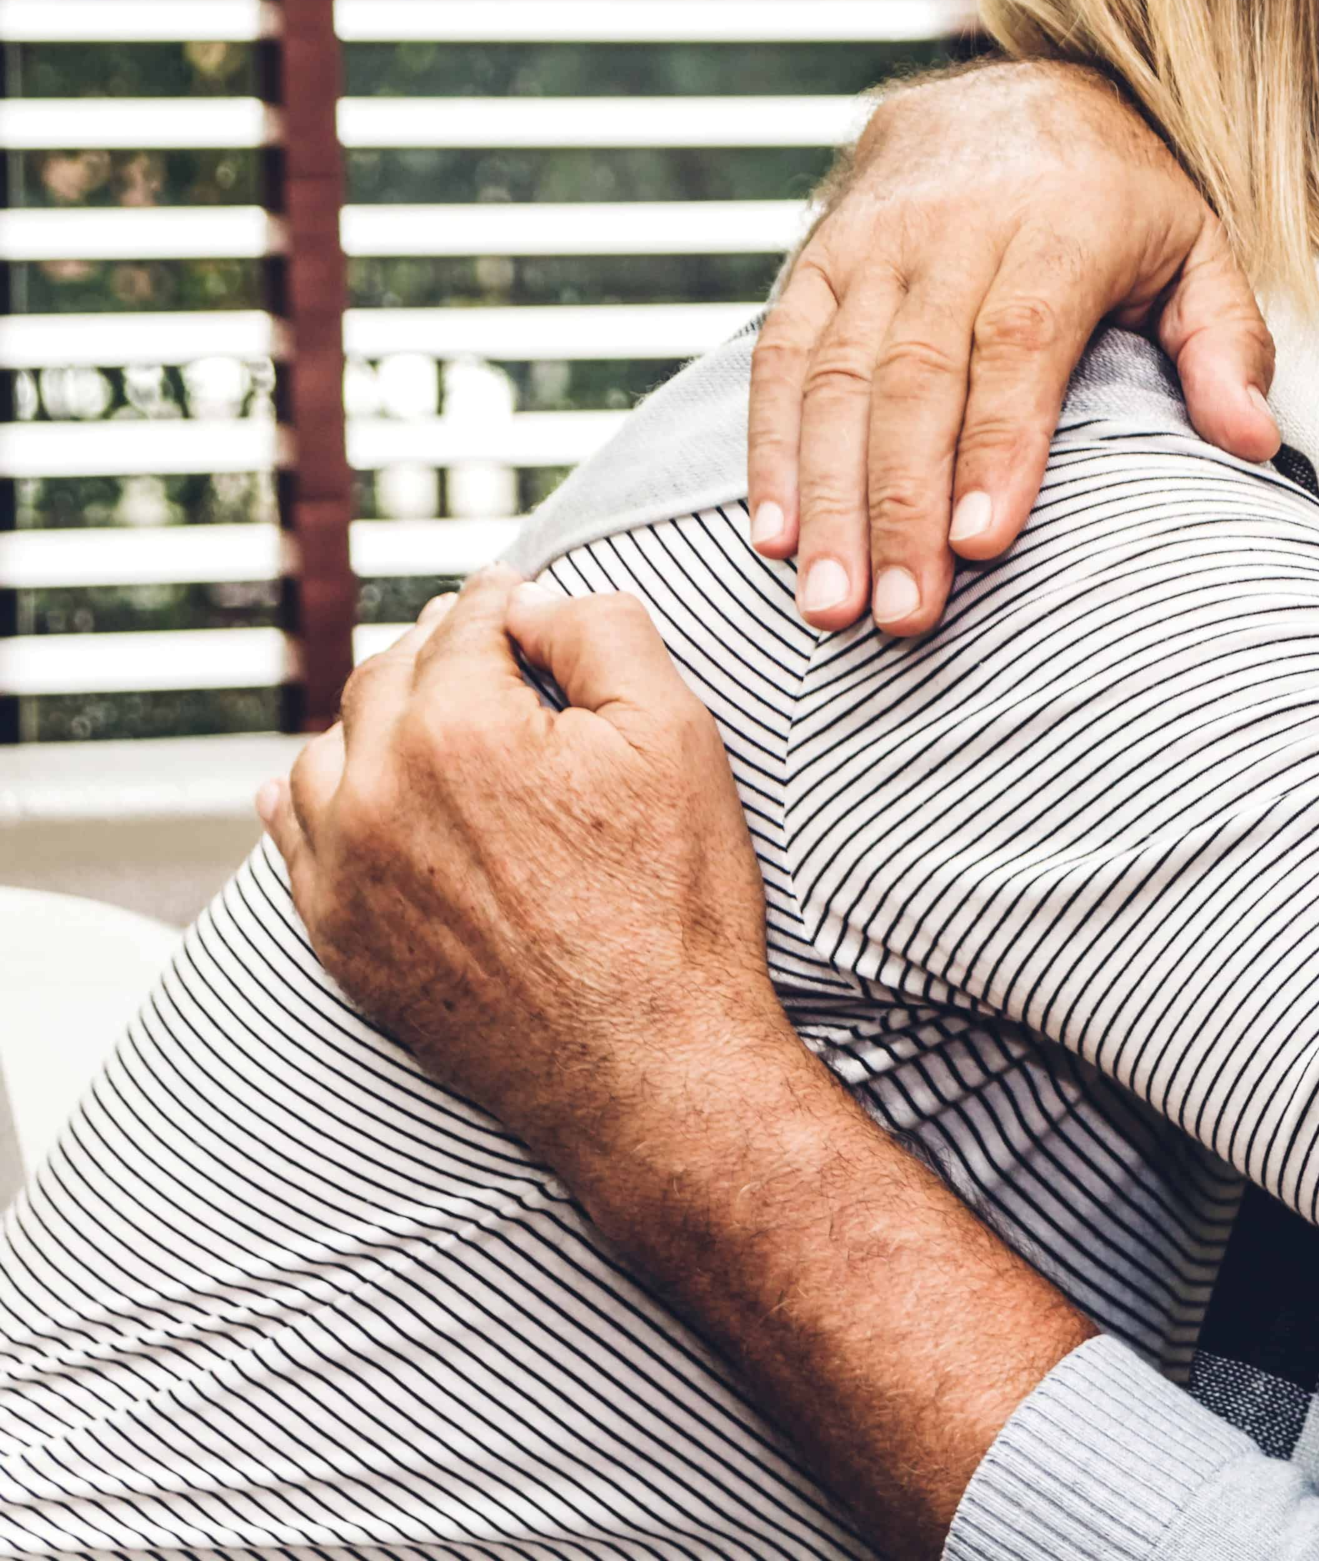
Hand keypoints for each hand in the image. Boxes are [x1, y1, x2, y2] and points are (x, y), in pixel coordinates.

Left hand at [262, 568, 792, 1173]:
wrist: (646, 1066)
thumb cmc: (675, 902)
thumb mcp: (677, 736)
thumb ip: (603, 631)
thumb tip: (533, 602)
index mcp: (456, 725)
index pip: (466, 621)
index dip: (506, 601)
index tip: (523, 600)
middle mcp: (375, 789)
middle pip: (389, 677)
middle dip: (440, 652)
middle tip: (485, 647)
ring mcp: (343, 870)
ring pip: (329, 750)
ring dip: (376, 721)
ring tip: (427, 719)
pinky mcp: (337, 937)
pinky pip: (294, 838)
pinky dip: (316, 798)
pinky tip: (340, 788)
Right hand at [754, 59, 1278, 636]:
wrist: (1018, 85)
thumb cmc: (1124, 198)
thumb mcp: (1203, 249)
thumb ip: (1227, 346)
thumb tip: (1253, 443)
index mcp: (1062, 224)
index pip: (1020, 343)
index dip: (997, 445)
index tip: (980, 546)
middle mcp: (956, 228)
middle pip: (916, 375)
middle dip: (900, 505)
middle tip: (899, 615)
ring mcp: (876, 240)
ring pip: (839, 375)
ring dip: (827, 496)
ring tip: (829, 605)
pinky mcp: (818, 253)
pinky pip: (782, 352)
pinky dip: (771, 446)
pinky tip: (773, 534)